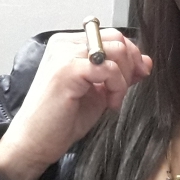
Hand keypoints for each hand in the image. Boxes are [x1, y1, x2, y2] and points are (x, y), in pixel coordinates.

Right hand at [0, 29, 151, 179]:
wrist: (34, 143)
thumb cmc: (61, 120)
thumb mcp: (99, 92)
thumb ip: (120, 73)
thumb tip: (146, 62)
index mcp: (68, 44)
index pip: (111, 36)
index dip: (131, 55)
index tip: (137, 76)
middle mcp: (65, 44)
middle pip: (117, 39)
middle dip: (130, 65)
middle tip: (123, 91)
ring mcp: (64, 54)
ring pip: (116, 50)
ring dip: (124, 79)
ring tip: (113, 100)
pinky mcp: (67, 70)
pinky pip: (109, 68)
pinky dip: (117, 87)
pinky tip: (110, 104)